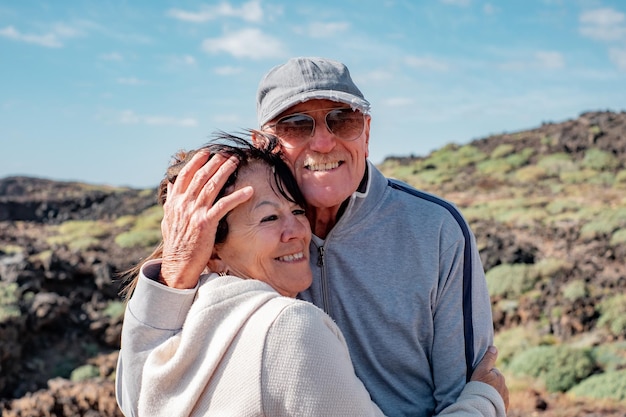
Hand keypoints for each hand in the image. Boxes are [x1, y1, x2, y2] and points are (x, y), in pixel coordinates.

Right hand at [159, 151, 252, 288]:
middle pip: (201, 176)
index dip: (196, 162)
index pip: (184, 175)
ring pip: (212, 185)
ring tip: (235, 162)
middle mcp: (183, 204)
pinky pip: (224, 205)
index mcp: (174, 202)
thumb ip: (170, 201)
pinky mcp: (206, 223)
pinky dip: (237, 196)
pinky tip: (248, 190)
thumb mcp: (168, 219)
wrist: (178, 265)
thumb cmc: (176, 244)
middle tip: (226, 152)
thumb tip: (170, 185)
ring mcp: (194, 212)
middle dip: (215, 162)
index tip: (206, 152)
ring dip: (225, 171)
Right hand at [470, 346, 508, 410]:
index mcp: (499, 376)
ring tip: (482, 395)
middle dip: (489, 383)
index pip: (492, 371)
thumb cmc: (479, 386)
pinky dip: (494, 400)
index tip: (478, 378)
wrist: (482, 405)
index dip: (484, 374)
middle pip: (495, 381)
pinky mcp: (504, 406)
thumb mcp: (481, 370)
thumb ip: (488, 358)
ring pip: (497, 391)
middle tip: (479, 387)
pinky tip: (487, 401)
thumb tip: (494, 347)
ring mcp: (505, 397)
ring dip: (491, 392)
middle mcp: (504, 386)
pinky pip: (498, 400)